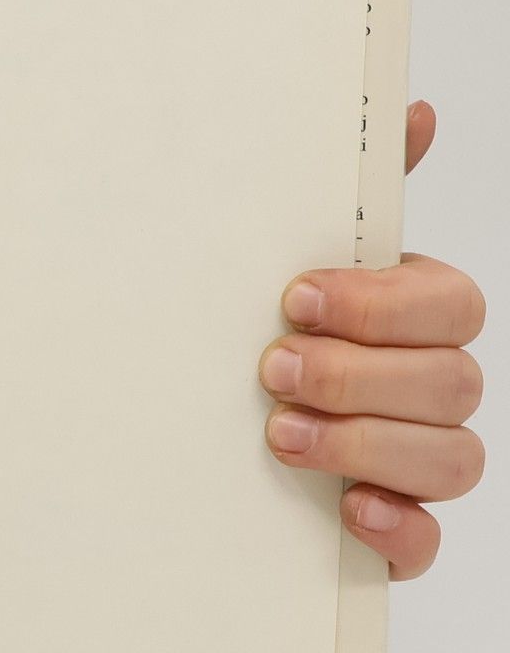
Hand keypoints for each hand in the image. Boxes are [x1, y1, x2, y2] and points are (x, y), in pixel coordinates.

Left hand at [260, 101, 484, 578]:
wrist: (199, 433)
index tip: (293, 299)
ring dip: (365, 443)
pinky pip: (429, 541)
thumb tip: (412, 111)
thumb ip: (351, 196)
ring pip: (453, 458)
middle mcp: (430, 391)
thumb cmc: (264, 334)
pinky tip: (345, 507)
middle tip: (270, 371)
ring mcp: (420, 464)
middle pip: (452, 381)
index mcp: (415, 319)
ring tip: (280, 435)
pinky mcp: (398, 533)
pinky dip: (396, 527)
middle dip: (357, 375)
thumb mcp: (287, 260)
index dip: (379, 304)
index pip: (451, 304)